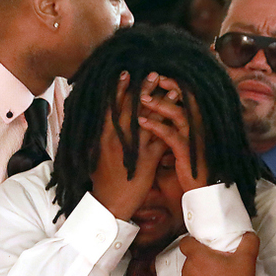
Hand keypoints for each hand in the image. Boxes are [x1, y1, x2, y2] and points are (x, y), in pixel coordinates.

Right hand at [91, 71, 166, 220]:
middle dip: (142, 89)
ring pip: (148, 120)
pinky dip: (169, 125)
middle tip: (153, 73)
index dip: (120, 90)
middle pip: (131, 109)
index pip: (112, 107)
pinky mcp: (147, 160)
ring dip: (160, 102)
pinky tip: (178, 115)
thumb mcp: (97, 154)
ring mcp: (133, 149)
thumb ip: (102, 137)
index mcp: (104, 136)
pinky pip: (160, 139)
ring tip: (170, 87)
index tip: (127, 73)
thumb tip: (105, 121)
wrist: (110, 202)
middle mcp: (118, 139)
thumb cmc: (103, 179)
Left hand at [139, 79, 209, 191]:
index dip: (176, 84)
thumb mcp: (188, 142)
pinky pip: (170, 134)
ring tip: (142, 98)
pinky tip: (141, 122)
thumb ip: (181, 126)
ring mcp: (195, 138)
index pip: (191, 96)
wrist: (205, 189)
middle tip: (151, 78)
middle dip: (169, 86)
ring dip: (158, 104)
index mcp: (202, 122)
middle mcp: (202, 126)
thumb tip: (166, 111)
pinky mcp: (187, 152)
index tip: (161, 77)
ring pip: (177, 114)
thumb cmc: (193, 166)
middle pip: (187, 98)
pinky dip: (154, 126)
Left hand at [178, 233, 259, 275]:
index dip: (193, 242)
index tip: (201, 246)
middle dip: (201, 261)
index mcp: (198, 256)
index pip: (186, 242)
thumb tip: (249, 236)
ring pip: (190, 275)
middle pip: (191, 259)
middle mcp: (188, 268)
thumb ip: (248, 243)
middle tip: (217, 267)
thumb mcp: (246, 261)